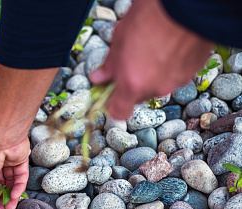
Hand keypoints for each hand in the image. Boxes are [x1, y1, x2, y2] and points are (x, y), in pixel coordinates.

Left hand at [89, 0, 212, 119]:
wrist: (188, 2)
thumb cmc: (151, 14)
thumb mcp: (120, 37)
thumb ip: (109, 64)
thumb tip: (99, 78)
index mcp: (133, 83)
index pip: (119, 112)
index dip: (113, 105)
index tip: (110, 93)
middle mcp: (156, 88)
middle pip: (138, 96)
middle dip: (132, 82)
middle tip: (130, 60)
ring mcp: (177, 81)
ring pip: (157, 85)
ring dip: (152, 73)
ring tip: (152, 48)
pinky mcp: (194, 71)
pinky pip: (175, 75)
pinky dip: (170, 66)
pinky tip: (169, 46)